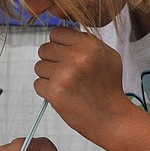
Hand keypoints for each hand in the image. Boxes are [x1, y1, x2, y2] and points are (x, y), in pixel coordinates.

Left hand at [34, 27, 129, 142]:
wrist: (111, 117)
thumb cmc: (109, 87)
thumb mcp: (107, 56)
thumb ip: (85, 42)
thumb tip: (62, 34)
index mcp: (89, 46)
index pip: (56, 33)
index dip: (59, 45)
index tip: (65, 55)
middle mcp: (76, 58)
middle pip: (44, 49)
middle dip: (52, 60)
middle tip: (66, 73)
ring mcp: (64, 75)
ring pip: (39, 67)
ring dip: (48, 76)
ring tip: (66, 85)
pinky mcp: (54, 92)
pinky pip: (38, 84)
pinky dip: (47, 91)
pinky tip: (63, 95)